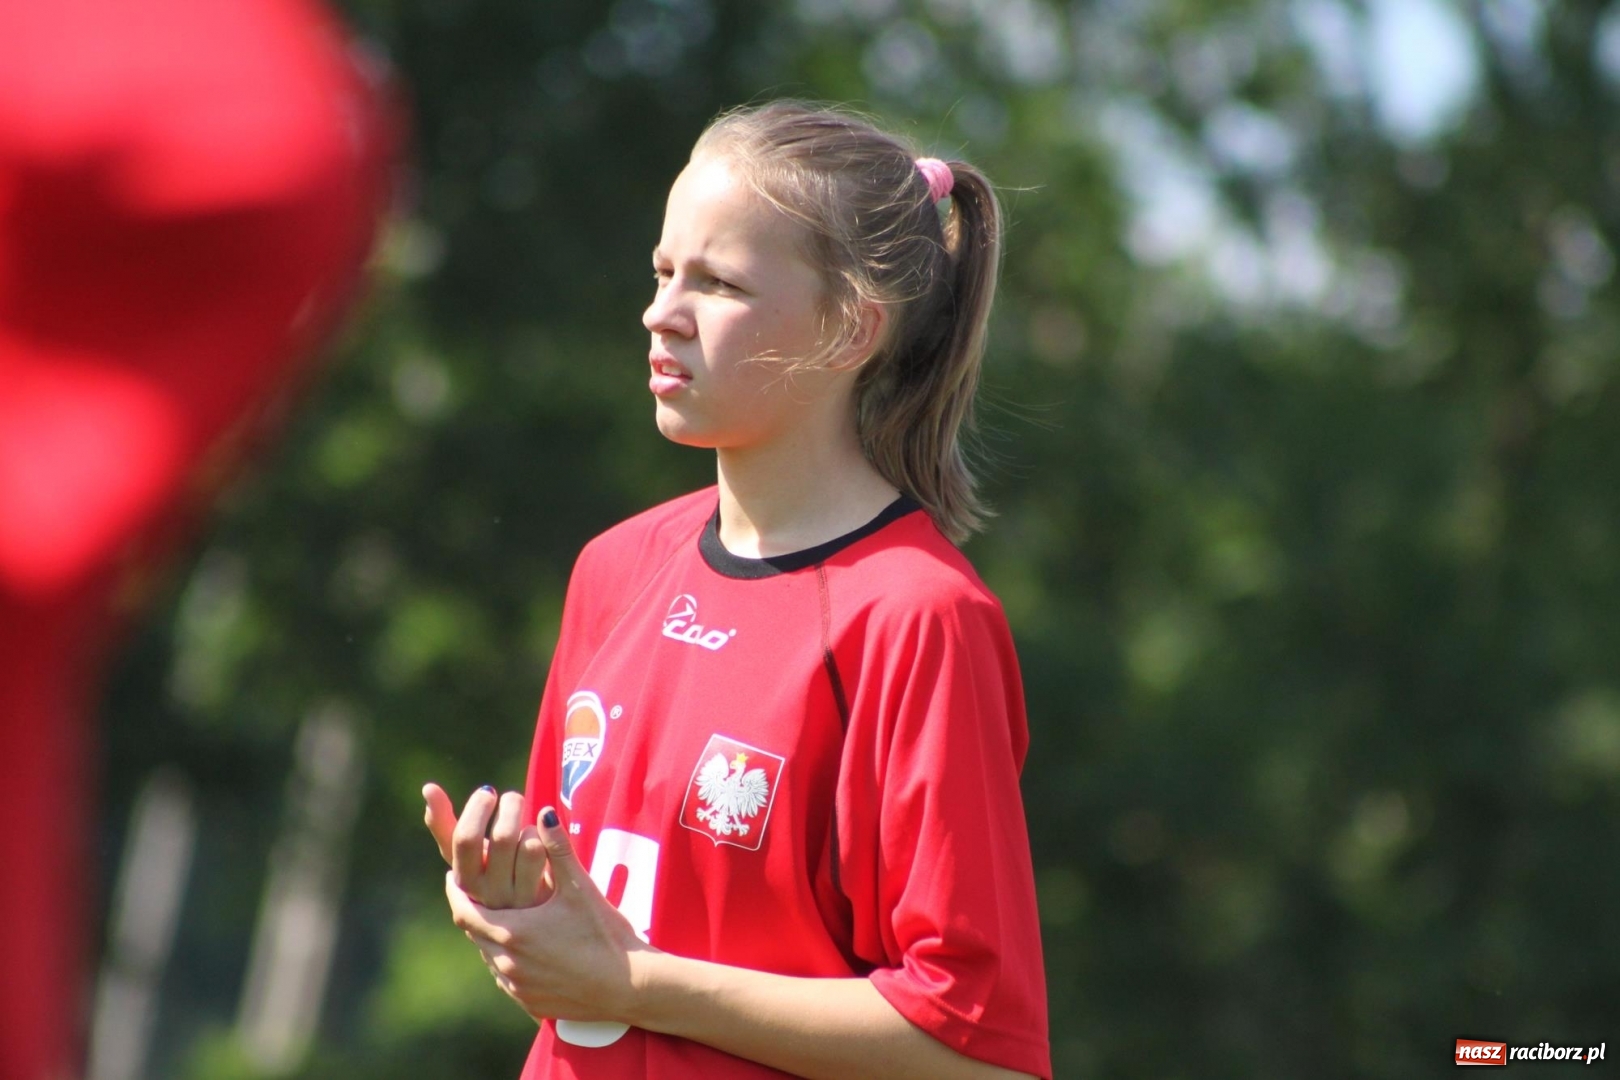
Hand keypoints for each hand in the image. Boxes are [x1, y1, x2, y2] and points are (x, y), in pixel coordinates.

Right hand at [422, 782, 551, 908]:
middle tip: (513, 798)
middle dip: (511, 806)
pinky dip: (550, 836)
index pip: (464, 839)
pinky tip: (546, 837)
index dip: (477, 809)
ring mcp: (519, 899)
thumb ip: (444, 824)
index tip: (487, 791)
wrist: (530, 912)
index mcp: (464, 880)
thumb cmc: (492, 872)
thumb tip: (428, 787)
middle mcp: (490, 894)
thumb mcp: (467, 854)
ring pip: (529, 844)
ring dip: (531, 826)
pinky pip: (552, 854)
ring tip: (530, 825)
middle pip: (503, 838)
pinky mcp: (546, 898)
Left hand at [445, 805, 657, 1024]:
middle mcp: (507, 964)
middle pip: (475, 933)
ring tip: (502, 917)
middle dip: (474, 911)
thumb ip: (558, 849)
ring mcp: (518, 987)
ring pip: (491, 957)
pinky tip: (525, 949)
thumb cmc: (605, 934)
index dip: (455, 892)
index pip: (464, 912)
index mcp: (513, 932)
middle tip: (477, 892)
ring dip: (491, 936)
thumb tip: (544, 812)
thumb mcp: (580, 888)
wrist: (629, 985)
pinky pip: (508, 978)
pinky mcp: (530, 1002)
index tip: (452, 877)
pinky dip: (508, 960)